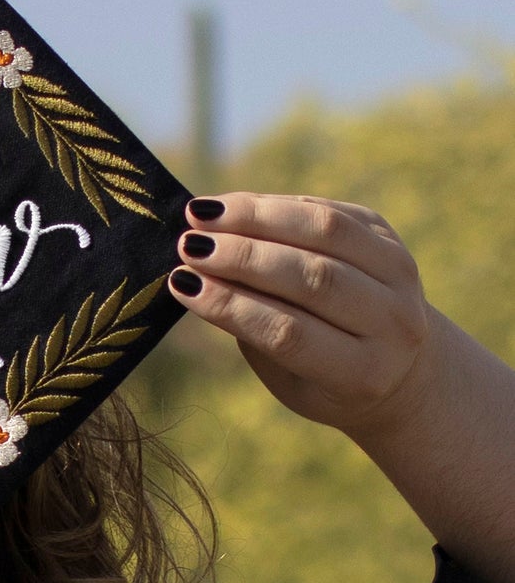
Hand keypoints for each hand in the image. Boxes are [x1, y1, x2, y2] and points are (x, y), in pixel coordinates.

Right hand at [165, 192, 430, 437]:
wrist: (401, 365)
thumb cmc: (319, 377)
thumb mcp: (286, 374)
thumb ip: (250, 327)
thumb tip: (195, 274)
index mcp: (363, 373)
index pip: (289, 332)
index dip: (231, 305)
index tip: (182, 282)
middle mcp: (394, 323)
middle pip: (312, 278)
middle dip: (241, 257)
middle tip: (188, 244)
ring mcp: (399, 275)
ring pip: (325, 232)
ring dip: (256, 218)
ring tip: (202, 214)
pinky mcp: (389, 237)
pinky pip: (328, 211)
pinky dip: (276, 205)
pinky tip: (232, 206)